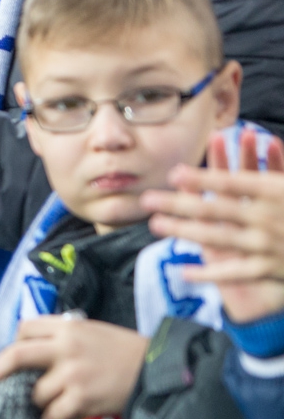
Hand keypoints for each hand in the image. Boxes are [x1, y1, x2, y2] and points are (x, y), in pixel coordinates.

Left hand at [0, 316, 148, 418]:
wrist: (157, 371)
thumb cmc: (125, 351)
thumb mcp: (93, 331)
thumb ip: (65, 336)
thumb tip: (38, 347)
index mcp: (69, 327)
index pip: (26, 327)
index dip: (17, 341)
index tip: (18, 353)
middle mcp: (66, 348)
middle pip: (16, 355)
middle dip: (1, 368)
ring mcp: (72, 375)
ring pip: (35, 394)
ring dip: (38, 403)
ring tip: (48, 406)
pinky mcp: (82, 399)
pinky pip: (51, 415)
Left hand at [143, 129, 283, 324]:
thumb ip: (274, 172)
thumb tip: (265, 145)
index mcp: (279, 192)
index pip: (234, 183)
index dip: (203, 178)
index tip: (174, 173)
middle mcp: (270, 218)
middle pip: (217, 209)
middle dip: (179, 203)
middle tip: (147, 198)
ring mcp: (268, 245)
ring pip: (219, 238)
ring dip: (185, 231)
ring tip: (156, 224)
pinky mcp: (270, 269)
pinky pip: (235, 272)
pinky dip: (210, 274)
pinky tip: (185, 271)